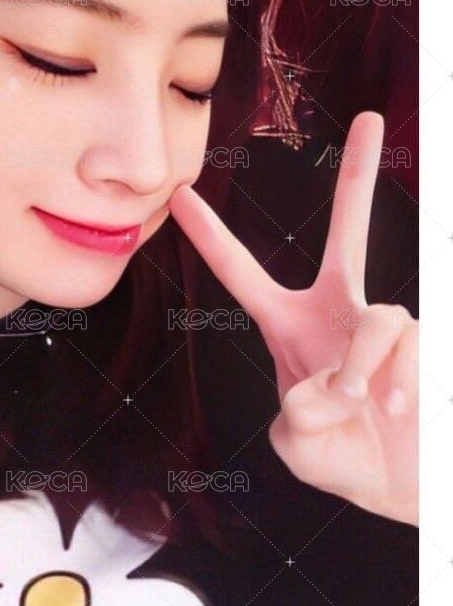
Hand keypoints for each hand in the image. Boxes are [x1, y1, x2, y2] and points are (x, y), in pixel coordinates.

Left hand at [169, 112, 417, 525]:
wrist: (401, 486)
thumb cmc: (343, 459)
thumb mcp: (298, 446)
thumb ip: (297, 418)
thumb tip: (330, 382)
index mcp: (289, 327)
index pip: (243, 274)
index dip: (212, 238)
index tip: (182, 195)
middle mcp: (338, 313)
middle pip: (349, 235)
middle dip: (359, 177)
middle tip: (370, 119)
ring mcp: (384, 325)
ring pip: (379, 317)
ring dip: (363, 370)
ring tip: (366, 407)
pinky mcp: (424, 341)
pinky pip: (407, 343)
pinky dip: (398, 381)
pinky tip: (397, 406)